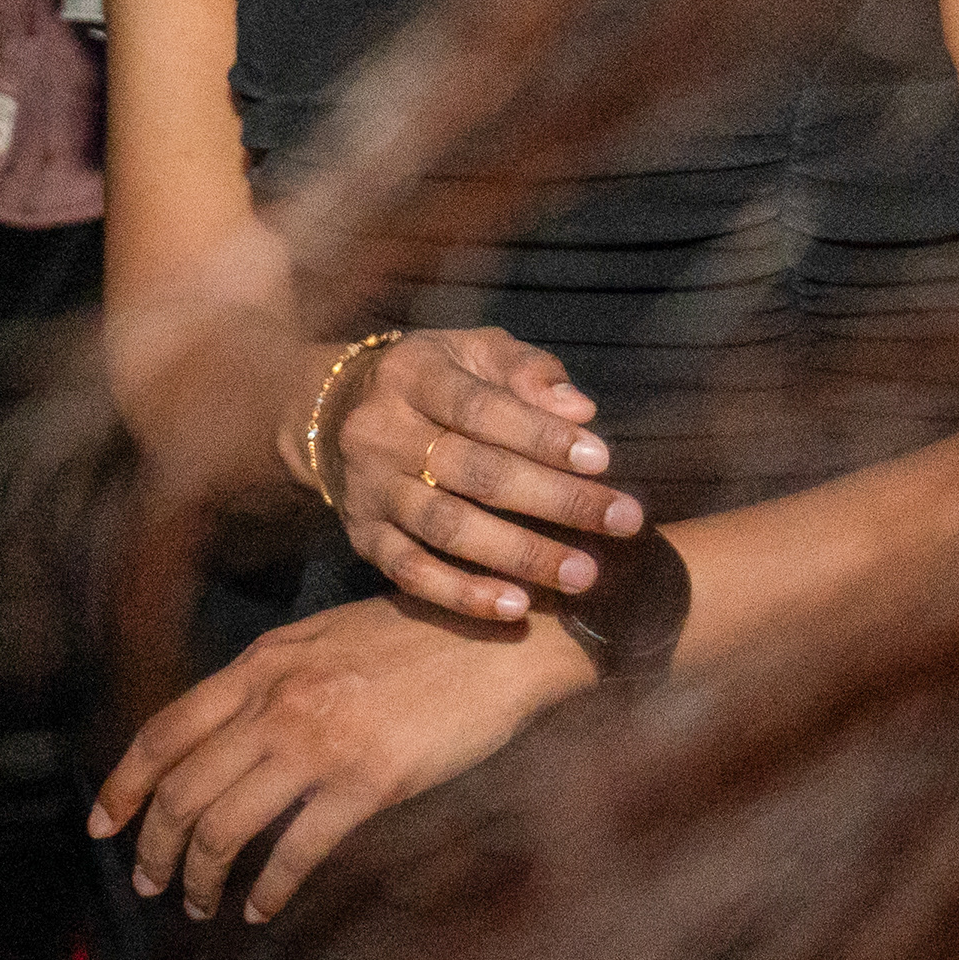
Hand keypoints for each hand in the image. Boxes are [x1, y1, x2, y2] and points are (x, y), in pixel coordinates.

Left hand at [87, 596, 589, 920]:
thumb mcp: (327, 637)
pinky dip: (268, 891)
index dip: (123, 786)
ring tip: (201, 903)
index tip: (103, 827)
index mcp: (263, 663)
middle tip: (151, 884)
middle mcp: (278, 703)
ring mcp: (320, 744)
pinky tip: (262, 908)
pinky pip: (294, 854)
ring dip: (200, 879)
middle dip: (154, 848)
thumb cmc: (420, 635)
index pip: (164, 731)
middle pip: (181, 790)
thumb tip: (223, 732)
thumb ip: (271, 678)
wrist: (504, 638)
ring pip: (223, 829)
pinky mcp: (367, 784)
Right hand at [291, 327, 644, 621]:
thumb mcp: (475, 352)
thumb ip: (527, 371)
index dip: (542, 435)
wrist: (335, 411)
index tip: (602, 459)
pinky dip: (463, 594)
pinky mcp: (362, 537)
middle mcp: (382, 431)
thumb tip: (578, 410)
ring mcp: (369, 489)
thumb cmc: (436, 379)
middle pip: (475, 472)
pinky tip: (516, 607)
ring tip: (583, 574)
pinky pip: (410, 573)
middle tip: (622, 522)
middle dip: (555, 500)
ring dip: (519, 555)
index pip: (483, 407)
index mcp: (413, 374)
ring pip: (447, 528)